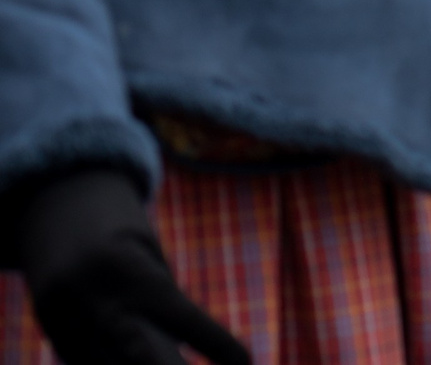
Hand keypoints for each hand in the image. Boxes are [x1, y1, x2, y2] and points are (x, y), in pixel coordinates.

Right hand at [14, 168, 247, 364]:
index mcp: (128, 271)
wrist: (54, 210)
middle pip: (139, 353)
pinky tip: (134, 364)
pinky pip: (88, 364)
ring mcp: (66, 323)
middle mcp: (96, 301)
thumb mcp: (148, 255)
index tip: (247, 362)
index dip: (214, 342)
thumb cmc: (122, 233)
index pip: (181, 317)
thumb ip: (161, 306)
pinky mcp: (55, 336)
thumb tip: (174, 360)